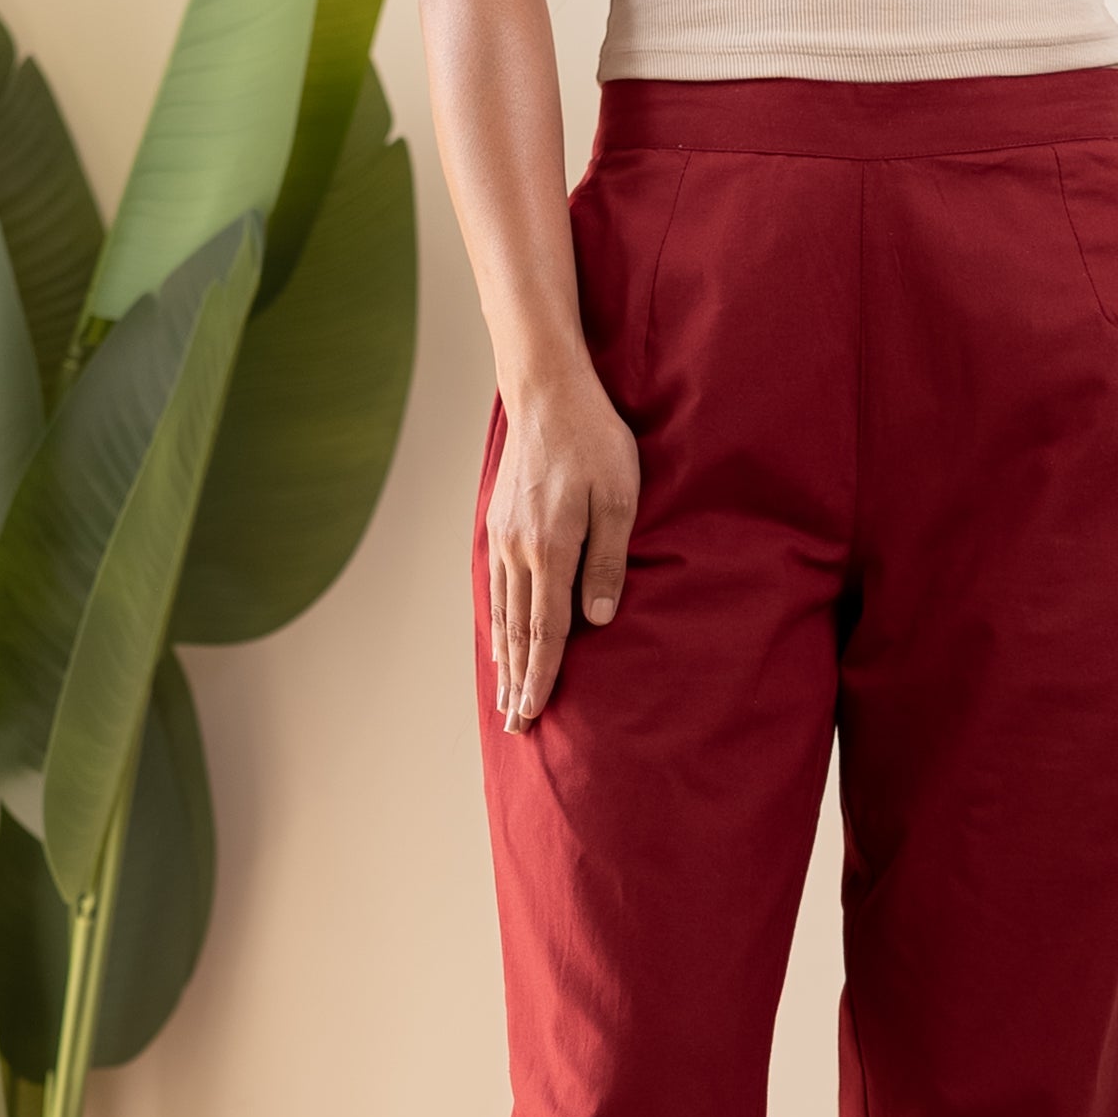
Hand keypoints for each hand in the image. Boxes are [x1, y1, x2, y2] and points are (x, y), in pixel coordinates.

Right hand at [488, 364, 639, 731]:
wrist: (546, 390)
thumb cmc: (595, 440)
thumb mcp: (620, 498)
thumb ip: (608, 562)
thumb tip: (598, 622)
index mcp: (550, 547)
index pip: (545, 630)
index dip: (541, 676)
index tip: (535, 712)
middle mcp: (518, 549)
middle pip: (516, 632)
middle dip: (516, 683)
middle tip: (514, 726)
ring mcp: (502, 537)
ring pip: (502, 614)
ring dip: (504, 660)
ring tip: (504, 698)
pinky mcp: (498, 524)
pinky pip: (496, 588)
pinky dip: (497, 624)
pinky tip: (500, 643)